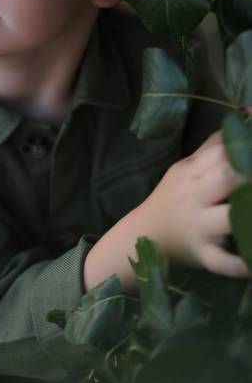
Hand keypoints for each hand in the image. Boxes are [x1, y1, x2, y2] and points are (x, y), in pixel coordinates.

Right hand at [140, 130, 251, 277]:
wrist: (142, 234)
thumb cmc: (173, 198)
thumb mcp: (187, 168)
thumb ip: (213, 147)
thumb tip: (243, 117)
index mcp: (192, 171)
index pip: (222, 153)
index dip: (246, 147)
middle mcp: (194, 195)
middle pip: (225, 178)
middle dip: (248, 175)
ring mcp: (198, 225)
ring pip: (226, 217)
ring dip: (247, 214)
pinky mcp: (201, 254)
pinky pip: (219, 260)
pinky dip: (237, 264)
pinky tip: (251, 265)